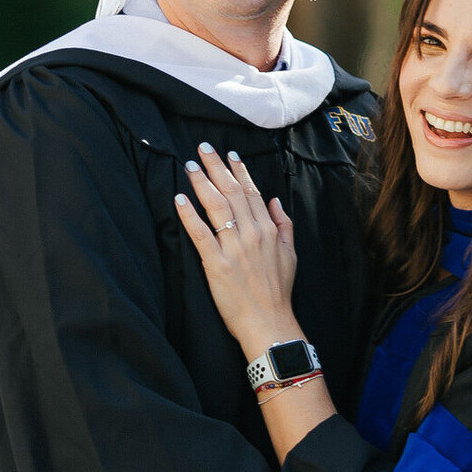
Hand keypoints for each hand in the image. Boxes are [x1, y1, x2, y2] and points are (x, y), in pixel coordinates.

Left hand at [175, 144, 302, 356]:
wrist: (270, 323)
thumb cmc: (278, 292)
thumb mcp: (291, 255)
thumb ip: (284, 226)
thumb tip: (275, 201)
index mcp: (268, 230)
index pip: (252, 193)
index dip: (239, 171)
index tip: (229, 154)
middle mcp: (252, 234)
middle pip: (232, 193)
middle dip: (216, 168)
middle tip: (202, 148)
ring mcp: (234, 248)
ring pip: (217, 207)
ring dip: (202, 184)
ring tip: (190, 167)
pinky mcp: (217, 264)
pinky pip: (201, 234)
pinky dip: (190, 215)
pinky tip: (179, 199)